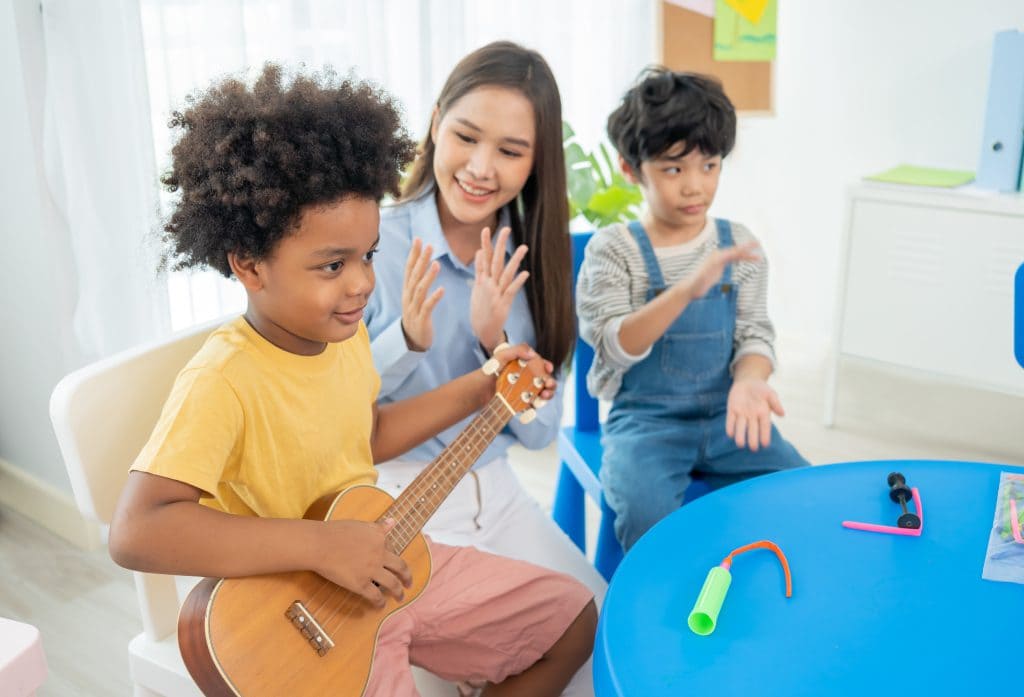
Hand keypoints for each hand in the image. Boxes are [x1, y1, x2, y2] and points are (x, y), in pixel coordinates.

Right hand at [314, 518, 411, 607]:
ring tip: (400, 597)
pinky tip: (381, 605)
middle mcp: (379, 555)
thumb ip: (378, 526)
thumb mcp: (361, 524)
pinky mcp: (360, 584)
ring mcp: (371, 571)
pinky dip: (380, 602)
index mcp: (380, 538)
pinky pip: (375, 596)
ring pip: (392, 584)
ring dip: (398, 592)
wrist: (319, 544)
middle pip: (400, 568)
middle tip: (409, 583)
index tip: (393, 563)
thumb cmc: (335, 532)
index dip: (393, 557)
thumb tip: (392, 522)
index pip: (393, 549)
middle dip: (407, 577)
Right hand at [401, 239, 444, 350]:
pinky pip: (427, 307)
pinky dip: (434, 298)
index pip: (409, 268)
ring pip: (420, 290)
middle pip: (414, 276)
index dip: (413, 254)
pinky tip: (442, 290)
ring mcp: (414, 308)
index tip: (418, 239)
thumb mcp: (415, 297)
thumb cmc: (417, 315)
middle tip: (429, 245)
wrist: (412, 340)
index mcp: (407, 290)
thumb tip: (422, 263)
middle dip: (421, 260)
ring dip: (428, 277)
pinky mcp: (421, 319)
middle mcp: (408, 297)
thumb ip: (417, 281)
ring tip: (436, 264)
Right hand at [470, 227, 528, 352]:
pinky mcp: (503, 303)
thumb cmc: (480, 310)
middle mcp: (488, 285)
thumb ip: (479, 271)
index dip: (485, 244)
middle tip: (505, 229)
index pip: (483, 259)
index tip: (486, 229)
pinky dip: (518, 281)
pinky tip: (525, 273)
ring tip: (524, 247)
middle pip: (494, 261)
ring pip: (505, 273)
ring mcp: (496, 294)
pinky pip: (512, 290)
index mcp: (481, 282)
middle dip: (499, 244)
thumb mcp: (476, 290)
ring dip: (515, 259)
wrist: (483, 332)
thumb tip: (480, 253)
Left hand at [484, 343, 556, 402]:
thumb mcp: (502, 355)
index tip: (548, 369)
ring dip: (547, 396)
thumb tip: (533, 354)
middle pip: (547, 381)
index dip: (548, 367)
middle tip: (548, 384)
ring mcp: (528, 392)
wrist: (481, 388)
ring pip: (543, 395)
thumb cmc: (491, 369)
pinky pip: (533, 407)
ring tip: (542, 396)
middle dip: (551, 383)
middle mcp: (530, 379)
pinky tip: (531, 407)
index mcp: (528, 366)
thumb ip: (517, 350)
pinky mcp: (523, 404)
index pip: (543, 366)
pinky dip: (535, 408)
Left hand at [681, 241, 760, 299]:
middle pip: (735, 251)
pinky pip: (731, 261)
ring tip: (758, 258)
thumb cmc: (696, 283)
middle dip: (748, 249)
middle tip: (759, 244)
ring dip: (746, 255)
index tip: (755, 244)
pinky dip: (740, 259)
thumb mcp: (704, 276)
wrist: (689, 289)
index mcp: (716, 257)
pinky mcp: (718, 267)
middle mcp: (717, 256)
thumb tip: (719, 258)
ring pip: (735, 256)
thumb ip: (713, 266)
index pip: (733, 251)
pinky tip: (745, 259)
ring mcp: (718, 261)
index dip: (745, 247)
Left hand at [726, 378, 784, 451]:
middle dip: (752, 438)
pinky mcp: (732, 410)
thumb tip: (782, 414)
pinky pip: (731, 420)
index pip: (765, 427)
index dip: (765, 435)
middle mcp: (752, 417)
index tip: (765, 444)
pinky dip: (730, 426)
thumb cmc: (761, 389)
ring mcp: (742, 414)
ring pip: (741, 427)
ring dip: (740, 435)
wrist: (747, 381)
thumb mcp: (770, 393)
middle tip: (753, 448)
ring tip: (740, 444)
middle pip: (752, 429)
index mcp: (763, 414)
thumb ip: (775, 403)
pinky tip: (730, 434)